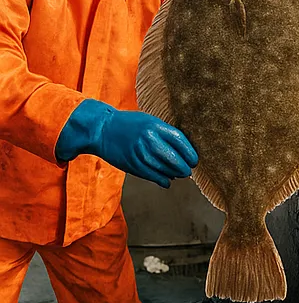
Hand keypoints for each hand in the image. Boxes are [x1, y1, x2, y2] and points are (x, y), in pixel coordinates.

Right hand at [56, 99, 197, 187]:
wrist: (101, 129)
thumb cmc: (129, 124)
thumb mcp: (149, 121)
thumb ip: (165, 134)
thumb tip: (184, 151)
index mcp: (156, 126)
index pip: (181, 142)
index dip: (190, 154)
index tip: (194, 160)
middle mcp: (149, 140)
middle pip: (175, 159)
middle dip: (184, 168)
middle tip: (187, 170)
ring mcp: (140, 153)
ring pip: (165, 170)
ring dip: (174, 175)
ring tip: (178, 174)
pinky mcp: (132, 164)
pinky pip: (153, 176)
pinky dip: (163, 180)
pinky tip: (167, 181)